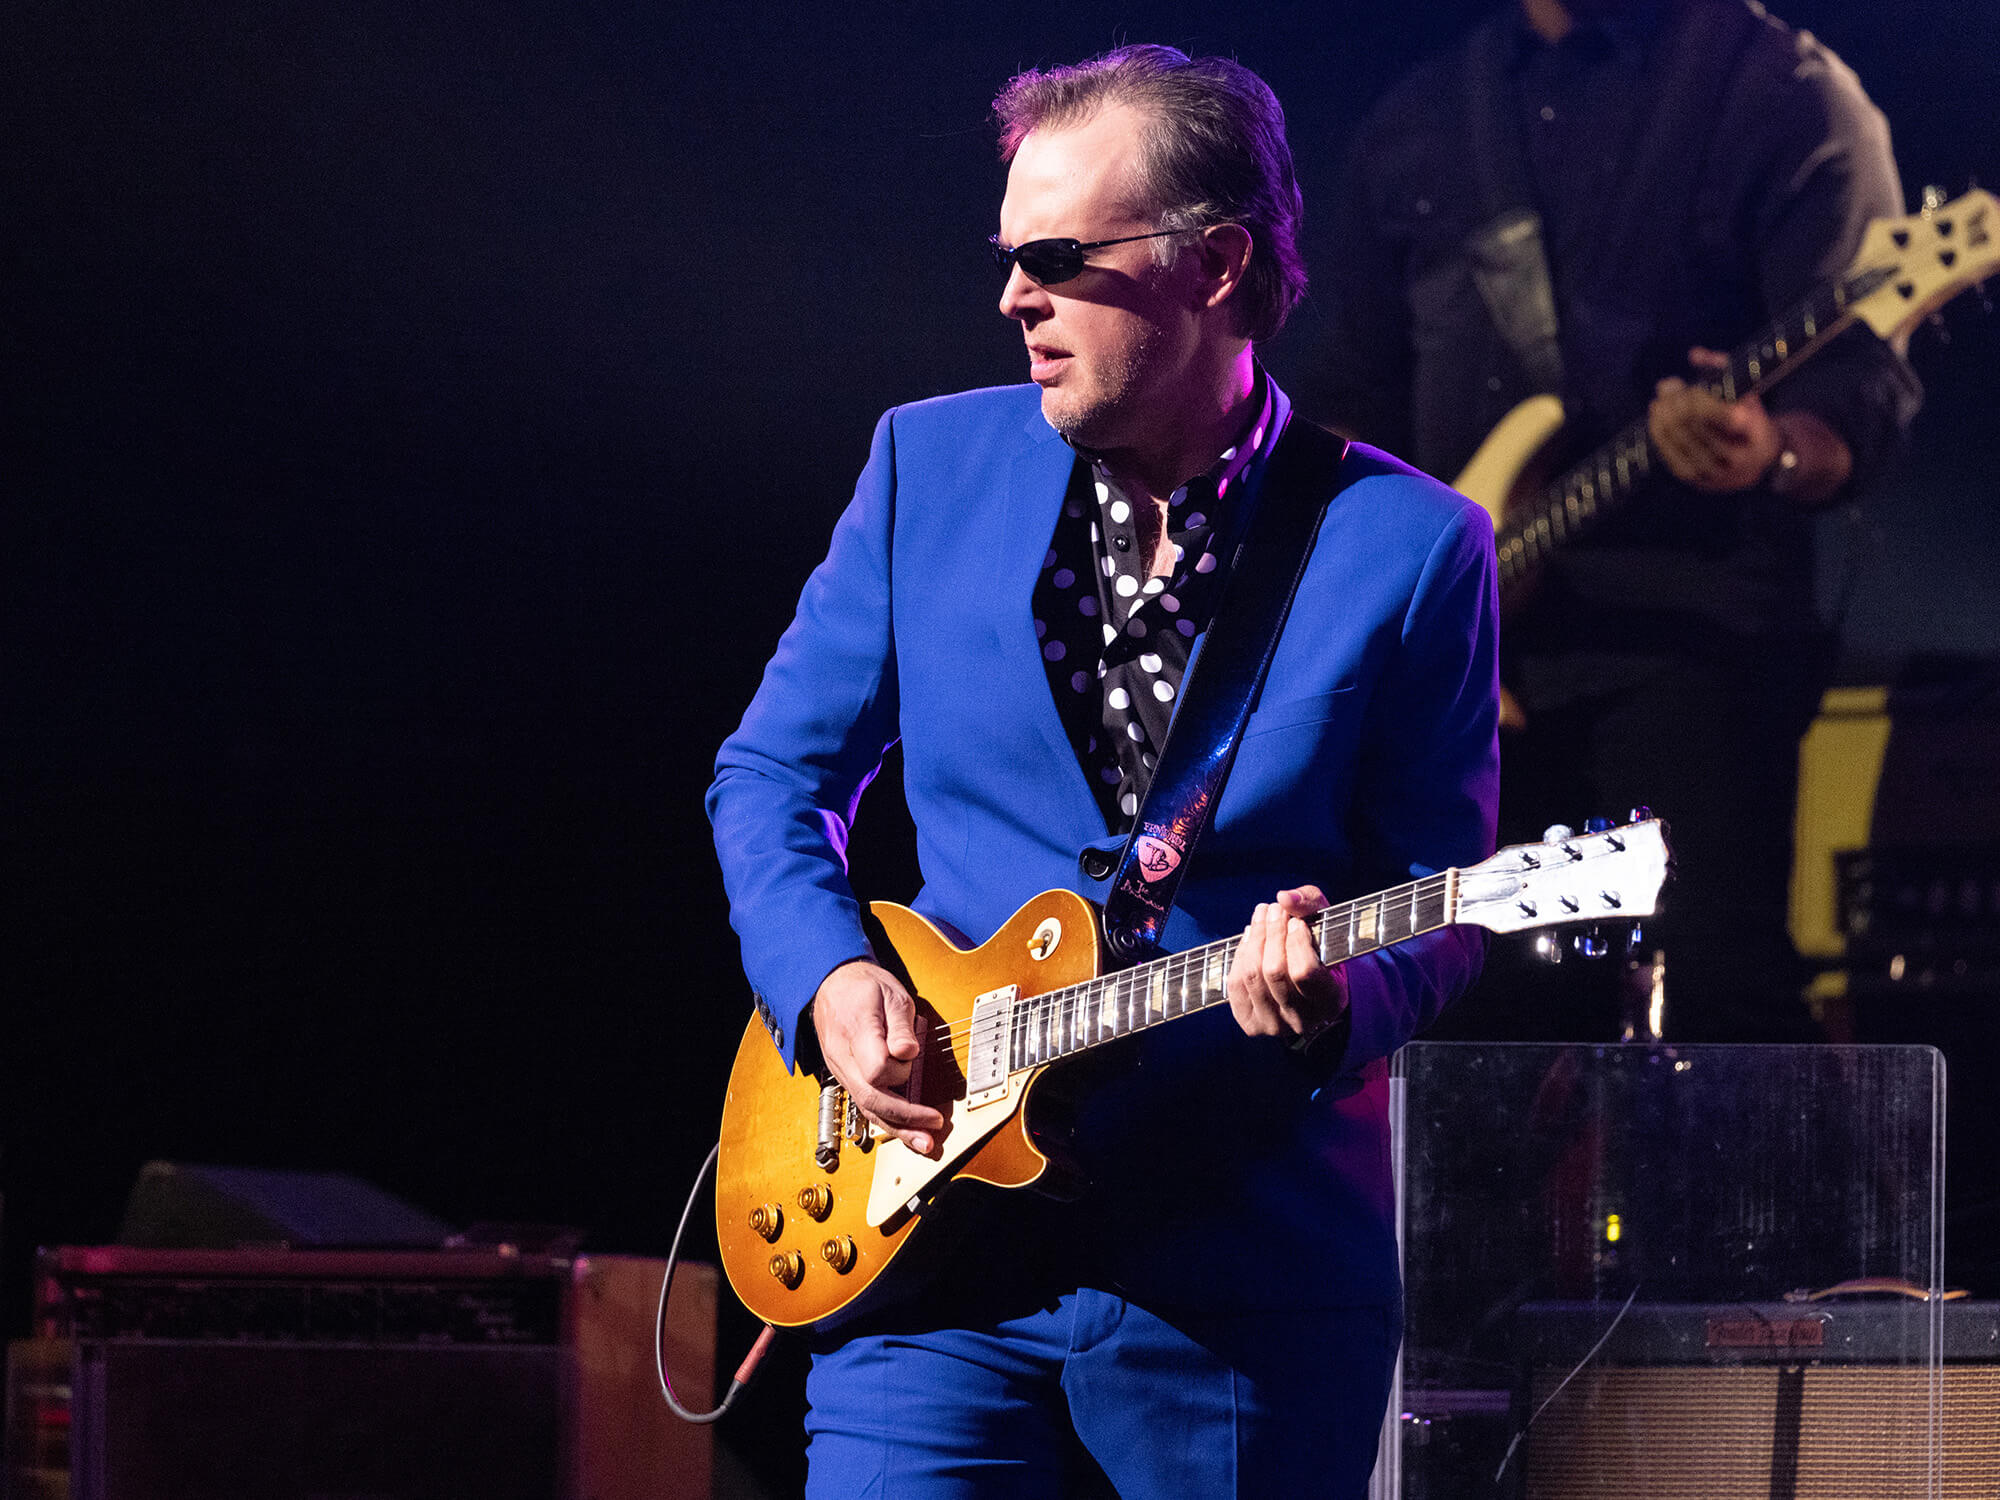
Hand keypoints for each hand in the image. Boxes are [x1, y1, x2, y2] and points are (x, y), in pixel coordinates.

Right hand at [809, 960, 945, 1155]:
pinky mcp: (846, 1076)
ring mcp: (842, 1070)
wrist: (832, 985)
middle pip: (871, 1098)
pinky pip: (865, 1103)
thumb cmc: (864, 988)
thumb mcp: (891, 994)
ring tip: (923, 1143)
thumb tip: (908, 1053)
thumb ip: (900, 1025)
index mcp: (856, 1032)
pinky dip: (887, 1119)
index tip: (914, 1056)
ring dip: (897, 1128)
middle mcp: (844, 1057)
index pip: (877, 1068)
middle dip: (904, 1118)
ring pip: (867, 1108)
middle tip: (933, 1128)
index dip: (900, 1070)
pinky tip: (905, 1130)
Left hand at [1226, 886, 1349, 1042]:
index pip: (1305, 972)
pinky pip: (1236, 984)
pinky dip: (1240, 956)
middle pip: (1274, 971)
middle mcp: (1302, 1020)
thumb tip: (1284, 897)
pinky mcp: (1250, 1024)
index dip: (1295, 941)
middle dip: (1271, 933)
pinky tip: (1250, 938)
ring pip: (1252, 976)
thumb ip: (1310, 904)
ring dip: (1254, 939)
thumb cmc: (1321, 951)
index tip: (1295, 922)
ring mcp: (1274, 1025)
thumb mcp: (1327, 924)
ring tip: (1260, 918)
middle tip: (1272, 909)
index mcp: (1329, 1001)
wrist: (1309, 992)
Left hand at [1647, 346, 1783, 492]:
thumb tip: (1694, 354)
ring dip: (1663, 416)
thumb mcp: (1747, 389)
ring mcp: (1715, 472)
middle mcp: (1735, 456)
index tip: (1682, 384)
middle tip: (1667, 386)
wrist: (1763, 461)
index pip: (1717, 411)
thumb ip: (1722, 368)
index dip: (1693, 396)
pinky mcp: (1697, 481)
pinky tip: (1655, 418)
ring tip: (1659, 400)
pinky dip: (1659, 434)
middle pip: (1692, 423)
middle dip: (1675, 401)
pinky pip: (1670, 456)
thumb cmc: (1750, 416)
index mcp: (1754, 431)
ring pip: (1679, 440)